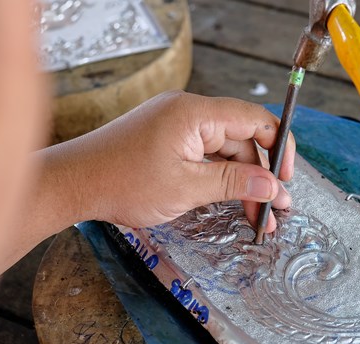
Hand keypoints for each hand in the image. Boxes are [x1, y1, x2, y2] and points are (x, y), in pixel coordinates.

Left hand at [44, 91, 293, 231]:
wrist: (72, 184)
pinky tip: (230, 202)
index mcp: (195, 113)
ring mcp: (176, 126)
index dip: (279, 148)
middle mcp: (188, 112)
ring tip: (254, 216)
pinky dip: (218, 178)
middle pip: (241, 139)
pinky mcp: (166, 140)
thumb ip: (234, 183)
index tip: (287, 179)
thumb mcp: (186, 188)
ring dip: (240, 181)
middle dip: (260, 175)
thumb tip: (273, 185)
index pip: (255, 120)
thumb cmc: (121, 182)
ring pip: (224, 151)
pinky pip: (204, 155)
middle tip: (272, 211)